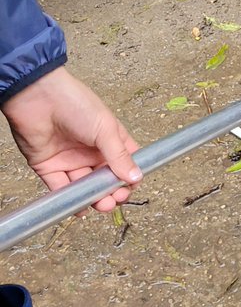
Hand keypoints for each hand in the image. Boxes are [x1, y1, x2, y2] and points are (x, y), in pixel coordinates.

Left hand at [3, 67, 140, 212]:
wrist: (38, 99)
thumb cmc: (76, 104)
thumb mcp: (106, 130)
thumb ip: (120, 156)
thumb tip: (136, 177)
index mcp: (110, 139)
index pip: (126, 162)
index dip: (131, 176)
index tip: (132, 186)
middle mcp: (91, 151)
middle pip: (106, 178)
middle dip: (112, 191)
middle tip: (115, 198)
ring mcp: (71, 160)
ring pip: (85, 186)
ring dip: (94, 198)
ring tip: (101, 204)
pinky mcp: (49, 167)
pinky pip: (61, 188)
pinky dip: (70, 200)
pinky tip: (80, 208)